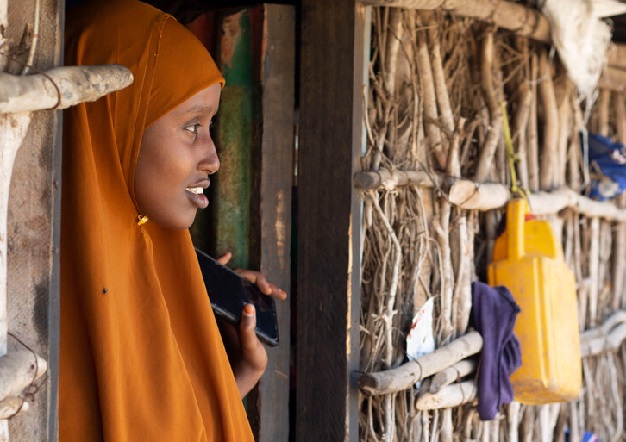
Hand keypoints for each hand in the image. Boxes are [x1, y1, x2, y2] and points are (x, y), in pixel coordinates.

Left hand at [216, 252, 286, 397]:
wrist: (244, 377)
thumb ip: (247, 329)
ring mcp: (237, 309)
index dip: (221, 266)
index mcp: (221, 312)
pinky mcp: (247, 314)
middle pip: (238, 281)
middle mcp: (227, 307)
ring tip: (277, 293)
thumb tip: (250, 307)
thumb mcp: (246, 348)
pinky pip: (255, 296)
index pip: (219, 283)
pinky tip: (277, 294)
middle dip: (255, 278)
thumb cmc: (242, 364)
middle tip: (267, 290)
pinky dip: (266, 291)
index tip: (228, 256)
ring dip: (263, 284)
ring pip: (248, 288)